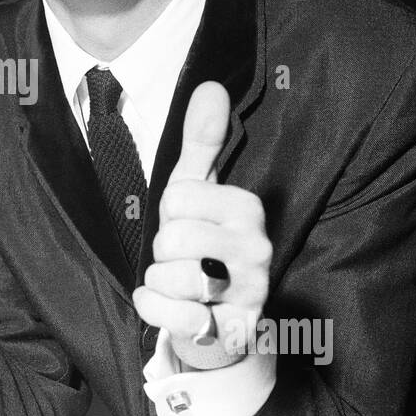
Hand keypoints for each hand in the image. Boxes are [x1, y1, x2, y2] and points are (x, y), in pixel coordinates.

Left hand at [132, 81, 271, 368]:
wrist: (220, 319)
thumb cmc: (203, 246)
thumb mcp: (197, 190)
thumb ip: (202, 142)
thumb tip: (211, 86)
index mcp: (247, 209)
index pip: (177, 196)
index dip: (168, 213)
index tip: (186, 224)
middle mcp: (256, 249)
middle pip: (171, 238)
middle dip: (162, 252)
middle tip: (182, 257)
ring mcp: (248, 292)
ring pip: (169, 277)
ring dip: (161, 283)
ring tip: (183, 283)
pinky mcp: (234, 330)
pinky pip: (173, 316)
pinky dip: (159, 312)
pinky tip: (176, 309)